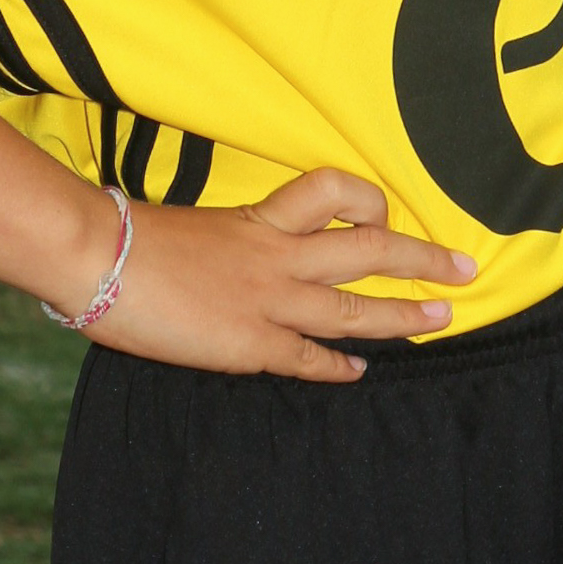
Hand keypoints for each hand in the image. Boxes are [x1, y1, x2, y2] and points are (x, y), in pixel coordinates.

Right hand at [93, 165, 477, 382]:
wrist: (97, 258)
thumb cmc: (131, 237)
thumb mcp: (196, 226)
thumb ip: (230, 241)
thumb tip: (235, 255)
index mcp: (261, 217)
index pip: (335, 191)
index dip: (370, 201)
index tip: (385, 214)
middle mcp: (277, 255)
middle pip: (369, 249)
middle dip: (422, 259)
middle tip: (465, 267)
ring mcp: (268, 300)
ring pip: (354, 307)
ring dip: (403, 315)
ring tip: (441, 318)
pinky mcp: (250, 343)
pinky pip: (309, 357)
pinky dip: (338, 366)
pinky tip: (359, 372)